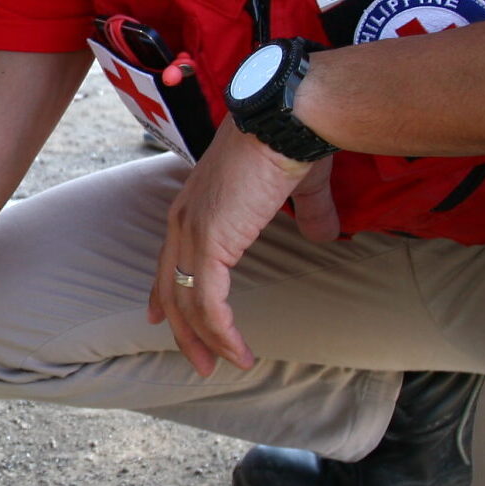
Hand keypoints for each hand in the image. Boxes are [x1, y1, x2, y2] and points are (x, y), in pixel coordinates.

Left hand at [151, 124, 338, 377]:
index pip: (168, 258)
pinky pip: (208, 302)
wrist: (288, 121)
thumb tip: (324, 233)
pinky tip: (238, 350)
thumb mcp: (299, 186)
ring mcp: (192, 231)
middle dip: (185, 330)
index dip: (164, 292)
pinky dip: (222, 331)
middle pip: (171, 288)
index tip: (160, 319)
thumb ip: (308, 212)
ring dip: (209, 340)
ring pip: (188, 302)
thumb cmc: (292, 142)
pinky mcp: (209, 243)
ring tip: (230, 363)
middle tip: (202, 362)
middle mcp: (183, 218)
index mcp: (194, 203)